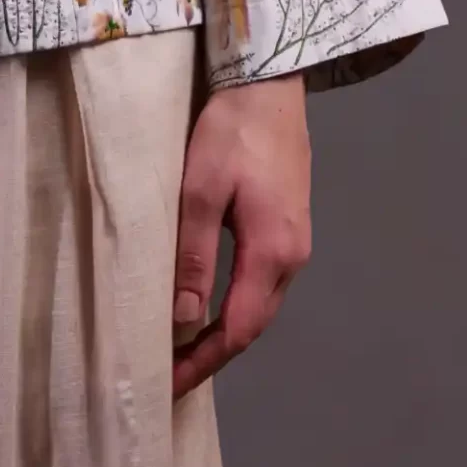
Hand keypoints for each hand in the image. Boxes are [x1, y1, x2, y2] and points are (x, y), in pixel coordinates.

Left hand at [170, 70, 310, 398]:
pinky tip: (211, 304)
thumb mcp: (200, 188)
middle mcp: (292, 255)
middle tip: (171, 376)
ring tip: (184, 349)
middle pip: (253, 323)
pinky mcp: (288, 223)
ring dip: (224, 330)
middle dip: (213, 354)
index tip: (170, 385)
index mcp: (272, 252)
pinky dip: (235, 303)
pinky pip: (261, 281)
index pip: (237, 329)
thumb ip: (193, 254)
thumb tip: (184, 318)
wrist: (270, 81)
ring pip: (259, 303)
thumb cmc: (232, 129)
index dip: (204, 362)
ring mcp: (296, 240)